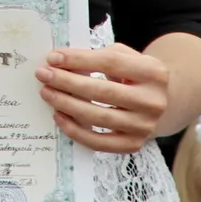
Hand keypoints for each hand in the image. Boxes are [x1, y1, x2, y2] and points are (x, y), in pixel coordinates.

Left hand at [35, 43, 168, 153]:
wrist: (157, 102)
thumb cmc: (132, 75)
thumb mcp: (124, 57)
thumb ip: (96, 56)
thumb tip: (59, 62)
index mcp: (153, 72)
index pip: (110, 62)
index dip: (79, 59)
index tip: (53, 57)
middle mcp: (153, 101)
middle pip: (103, 91)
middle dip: (68, 82)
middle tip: (43, 74)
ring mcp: (145, 126)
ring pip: (99, 117)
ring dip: (67, 104)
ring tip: (47, 93)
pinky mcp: (134, 144)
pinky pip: (99, 142)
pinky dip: (75, 130)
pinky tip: (59, 116)